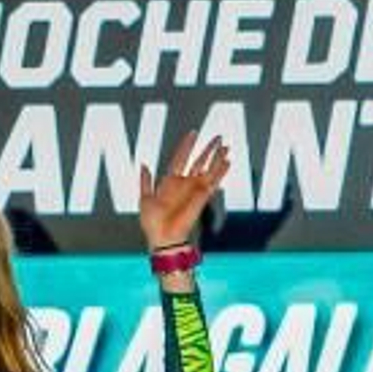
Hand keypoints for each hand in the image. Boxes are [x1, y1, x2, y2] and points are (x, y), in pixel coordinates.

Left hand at [138, 131, 230, 249]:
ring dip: (218, 157)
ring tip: (226, 145)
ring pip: (209, 169)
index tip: (193, 133)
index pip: (181, 158)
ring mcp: (194, 190)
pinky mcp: (202, 196)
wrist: (162, 238)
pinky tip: (228, 161)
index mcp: (170, 182)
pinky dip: (221, 170)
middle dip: (208, 149)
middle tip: (218, 137)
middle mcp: (185, 184)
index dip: (186, 145)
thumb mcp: (144, 198)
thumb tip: (144, 165)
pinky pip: (214, 181)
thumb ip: (145, 181)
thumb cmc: (152, 223)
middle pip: (199, 161)